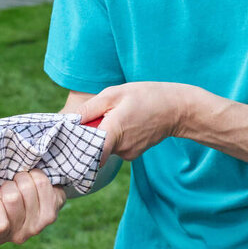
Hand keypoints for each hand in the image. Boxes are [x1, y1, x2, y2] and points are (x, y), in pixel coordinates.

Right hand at [0, 169, 64, 244]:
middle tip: (10, 188)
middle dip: (8, 185)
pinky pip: (41, 183)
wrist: (34, 204)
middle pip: (12, 198)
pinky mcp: (51, 213)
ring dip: (21, 178)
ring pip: (26, 187)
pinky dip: (35, 175)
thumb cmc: (4, 199)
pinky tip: (34, 184)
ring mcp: (37, 226)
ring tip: (21, 184)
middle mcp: (18, 236)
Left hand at [78, 82, 198, 161]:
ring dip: (104, 133)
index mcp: (113, 131)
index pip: (86, 151)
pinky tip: (125, 123)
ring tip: (115, 116)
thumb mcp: (115, 94)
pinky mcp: (133, 155)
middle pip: (93, 146)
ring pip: (104, 146)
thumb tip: (71, 121)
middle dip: (90, 132)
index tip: (72, 133)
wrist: (176, 109)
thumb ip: (90, 108)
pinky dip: (114, 137)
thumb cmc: (145, 96)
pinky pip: (115, 147)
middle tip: (96, 116)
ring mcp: (127, 153)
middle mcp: (120, 148)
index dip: (76, 143)